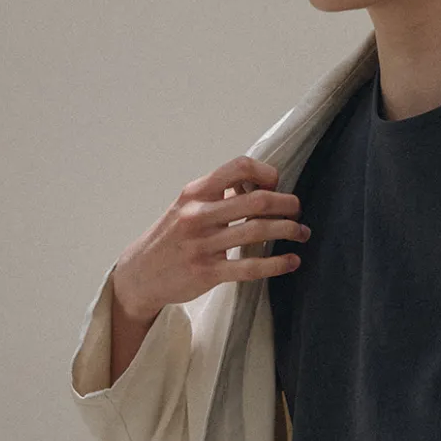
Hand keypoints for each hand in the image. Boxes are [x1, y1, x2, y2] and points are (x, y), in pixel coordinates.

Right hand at [112, 156, 311, 319]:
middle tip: (298, 210)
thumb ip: (219, 194)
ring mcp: (202, 244)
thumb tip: (260, 182)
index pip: (239, 167)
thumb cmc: (171, 237)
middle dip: (287, 204)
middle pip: (257, 200)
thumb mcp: (187, 206)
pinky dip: (277, 263)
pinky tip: (291, 261)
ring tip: (302, 233)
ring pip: (257, 231)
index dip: (266, 173)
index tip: (276, 185)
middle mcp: (198, 215)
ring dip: (289, 230)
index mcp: (195, 193)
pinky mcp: (207, 272)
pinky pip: (250, 267)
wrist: (139, 273)